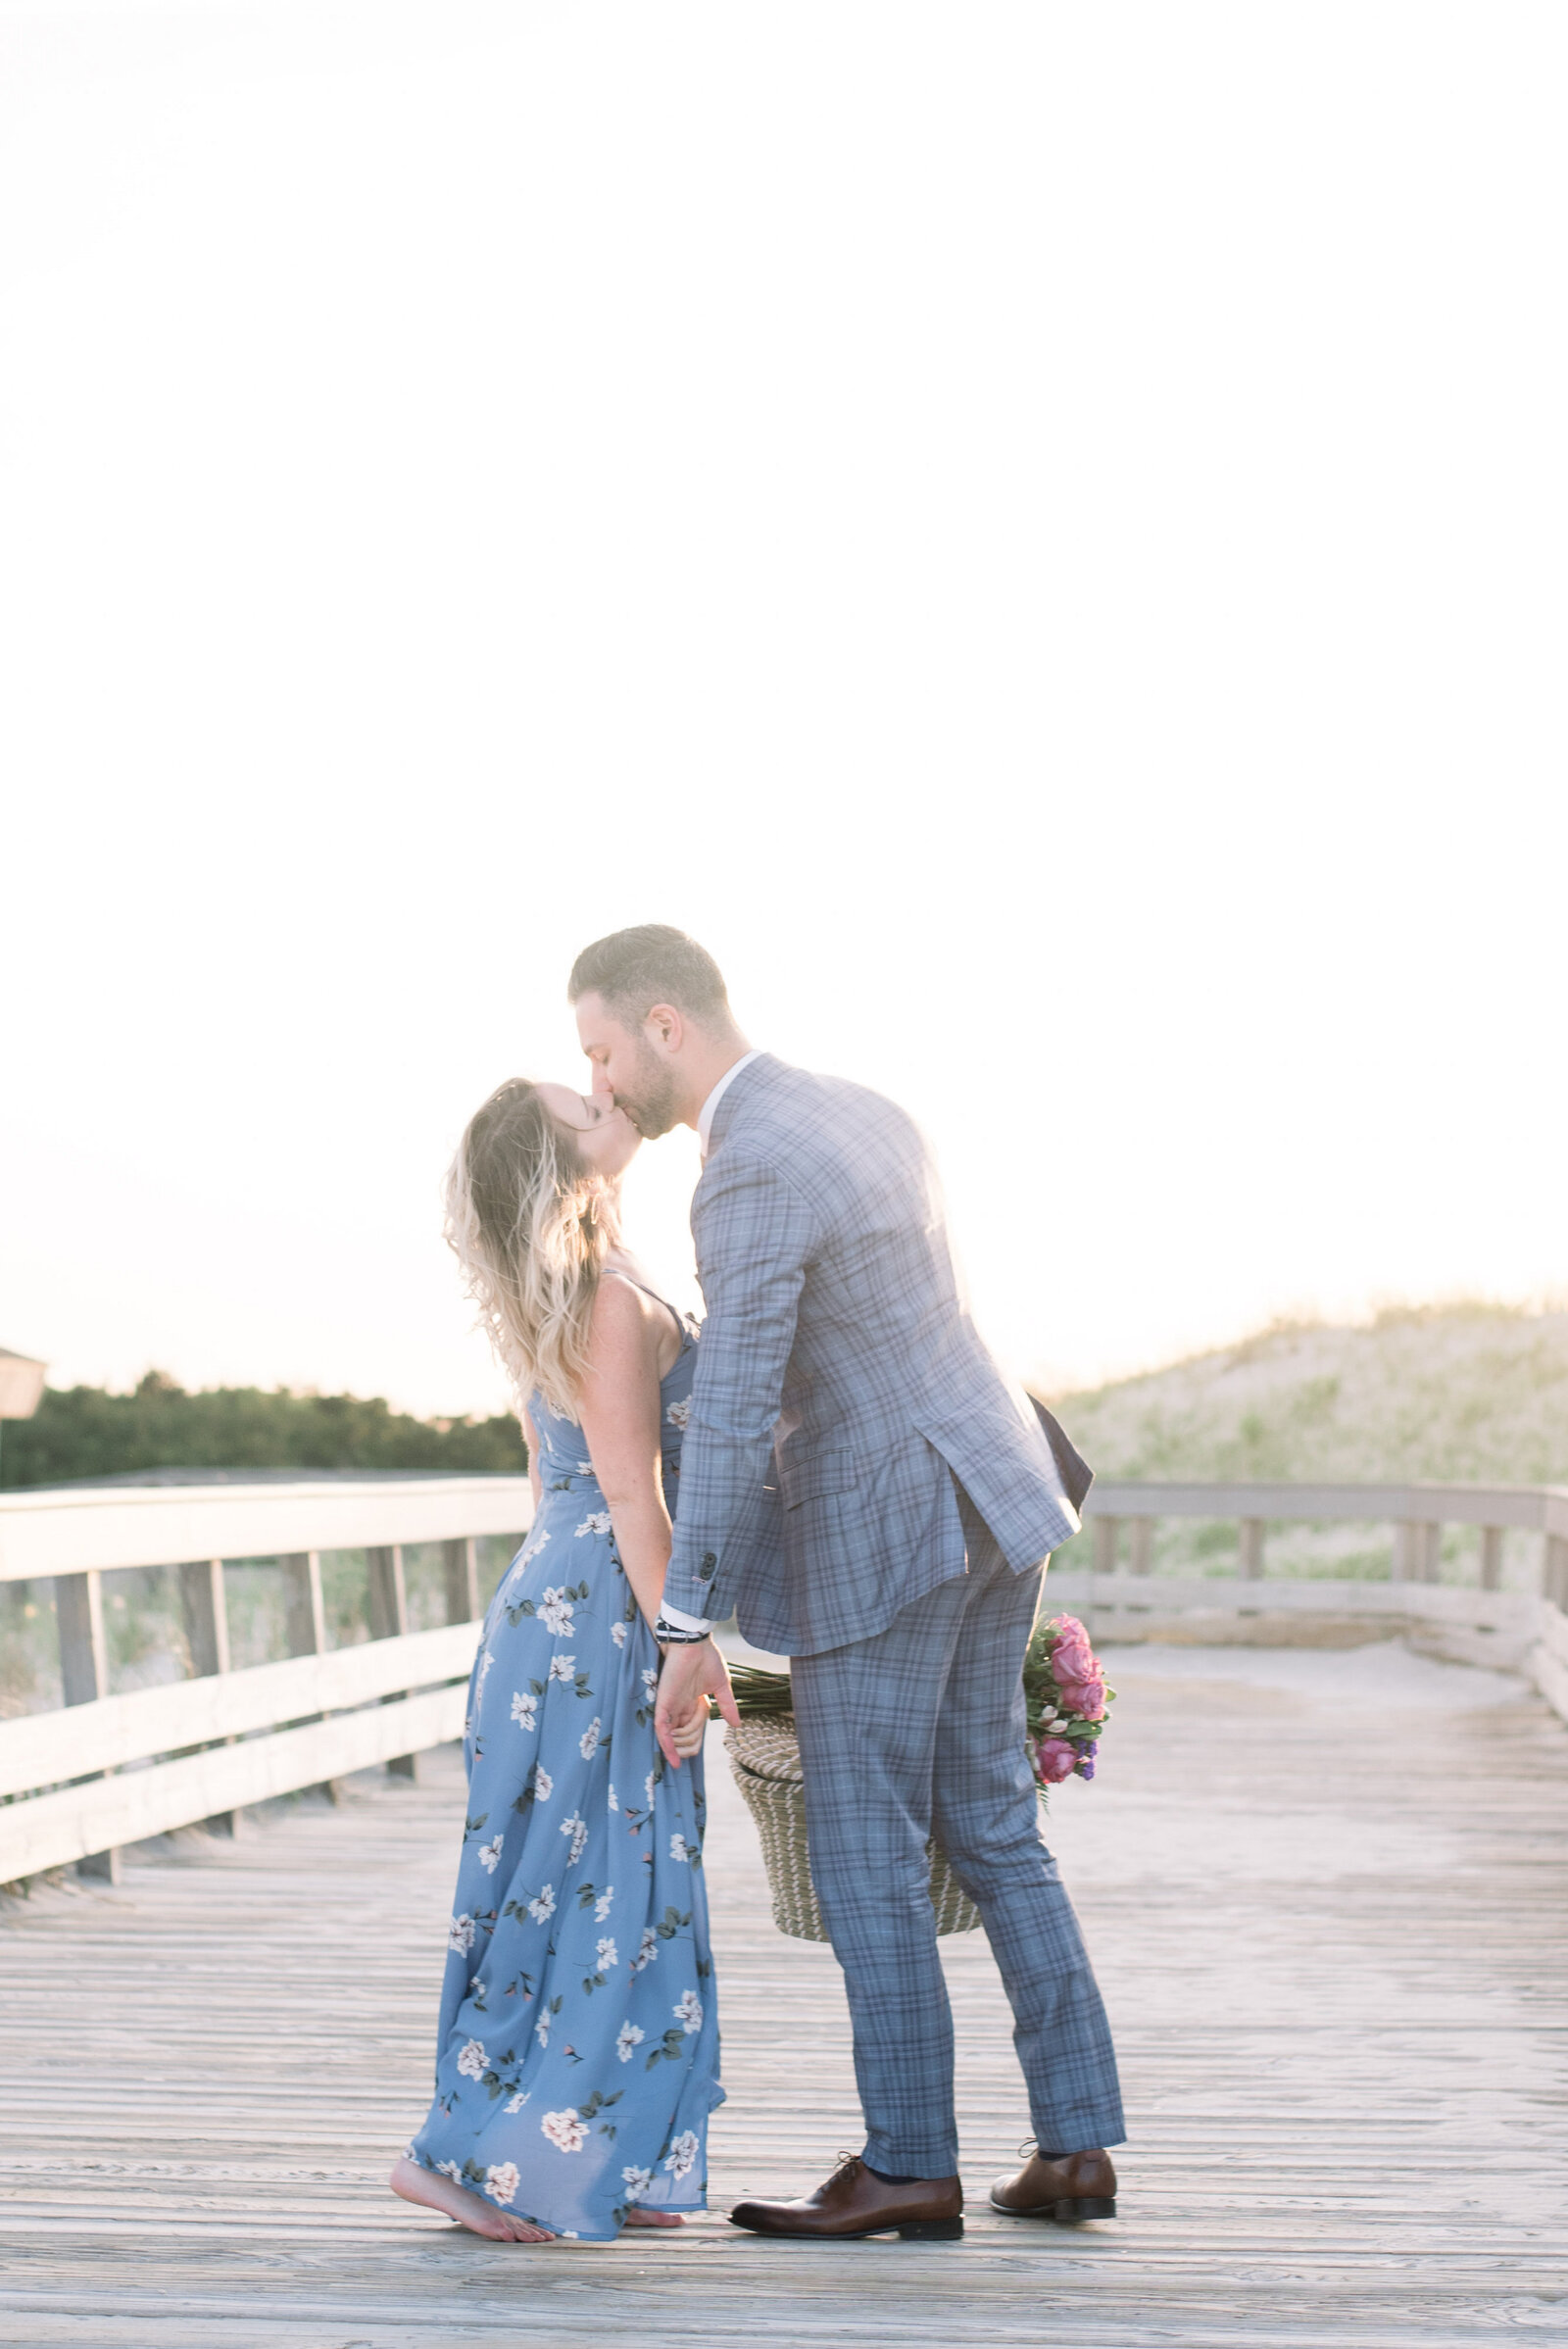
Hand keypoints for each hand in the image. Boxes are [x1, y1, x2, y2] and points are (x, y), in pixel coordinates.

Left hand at [655, 1639, 738, 1768]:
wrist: (694, 1641)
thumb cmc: (706, 1658)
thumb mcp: (721, 1686)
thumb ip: (727, 1705)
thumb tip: (737, 1725)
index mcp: (690, 1706)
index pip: (689, 1735)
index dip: (695, 1743)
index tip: (701, 1740)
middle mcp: (678, 1709)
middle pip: (683, 1740)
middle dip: (692, 1742)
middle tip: (700, 1720)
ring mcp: (669, 1707)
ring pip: (673, 1740)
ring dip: (684, 1743)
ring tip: (691, 1725)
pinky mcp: (663, 1704)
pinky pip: (661, 1730)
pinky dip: (666, 1746)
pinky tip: (673, 1759)